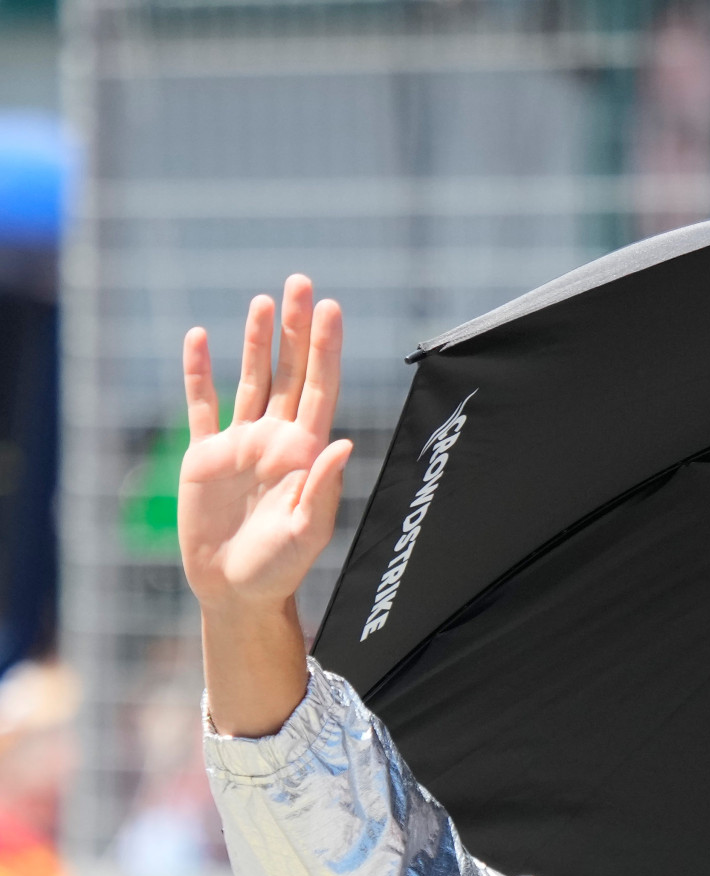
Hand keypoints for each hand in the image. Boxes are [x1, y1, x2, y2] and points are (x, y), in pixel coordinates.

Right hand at [178, 275, 352, 736]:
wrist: (235, 589)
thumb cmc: (278, 569)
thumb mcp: (305, 532)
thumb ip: (320, 487)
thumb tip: (342, 442)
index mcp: (304, 453)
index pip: (320, 389)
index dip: (325, 349)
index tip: (331, 310)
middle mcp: (276, 440)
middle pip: (291, 373)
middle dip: (297, 330)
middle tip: (303, 283)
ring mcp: (242, 445)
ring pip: (252, 380)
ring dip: (258, 342)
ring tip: (264, 302)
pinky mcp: (206, 457)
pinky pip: (202, 406)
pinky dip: (199, 373)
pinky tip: (199, 339)